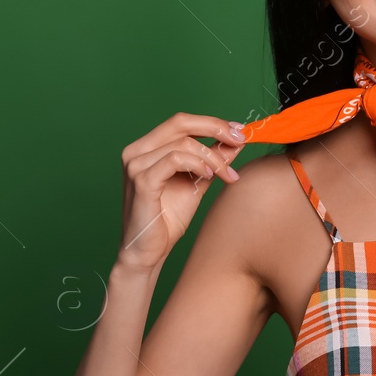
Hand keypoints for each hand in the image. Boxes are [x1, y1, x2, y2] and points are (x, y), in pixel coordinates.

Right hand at [118, 113, 245, 272]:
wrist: (148, 252)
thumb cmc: (167, 220)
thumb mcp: (196, 183)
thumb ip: (212, 161)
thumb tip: (235, 142)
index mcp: (146, 148)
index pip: (181, 122)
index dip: (212, 123)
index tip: (239, 132)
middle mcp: (136, 151)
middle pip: (180, 122)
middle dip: (215, 128)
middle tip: (240, 140)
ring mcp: (136, 164)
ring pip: (182, 143)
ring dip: (212, 157)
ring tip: (226, 174)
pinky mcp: (142, 180)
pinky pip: (174, 159)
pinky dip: (197, 164)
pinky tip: (209, 177)